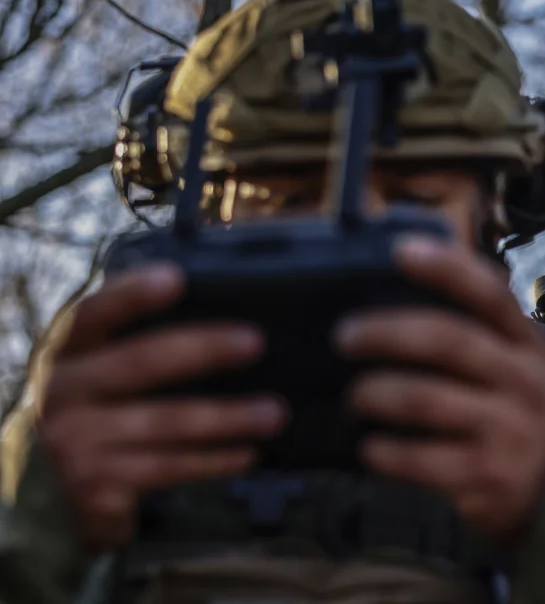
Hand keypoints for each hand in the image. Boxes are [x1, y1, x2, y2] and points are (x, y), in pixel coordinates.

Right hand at [38, 264, 286, 551]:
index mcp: (66, 352)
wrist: (46, 489)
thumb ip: (136, 343)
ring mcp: (76, 442)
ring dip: (226, 417)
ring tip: (273, 412)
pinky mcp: (97, 486)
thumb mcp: (97, 371)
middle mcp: (63, 392)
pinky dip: (212, 460)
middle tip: (255, 341)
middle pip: (138, 363)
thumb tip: (227, 320)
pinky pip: (168, 467)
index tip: (174, 278)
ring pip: (165, 423)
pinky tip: (247, 452)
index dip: (131, 295)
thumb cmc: (94, 410)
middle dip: (202, 350)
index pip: (94, 314)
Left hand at [337, 236, 544, 541]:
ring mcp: (510, 430)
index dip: (448, 268)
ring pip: (428, 400)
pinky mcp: (489, 476)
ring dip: (379, 393)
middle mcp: (523, 380)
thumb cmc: (514, 408)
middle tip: (345, 336)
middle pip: (449, 341)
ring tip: (356, 395)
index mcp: (526, 343)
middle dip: (387, 333)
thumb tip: (397, 279)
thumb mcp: (512, 362)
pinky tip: (370, 448)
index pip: (490, 293)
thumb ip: (472, 328)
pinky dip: (387, 453)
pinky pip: (424, 460)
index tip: (402, 250)